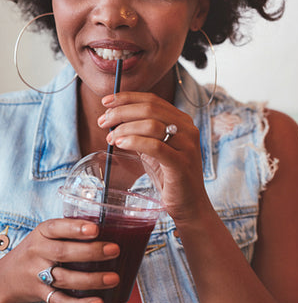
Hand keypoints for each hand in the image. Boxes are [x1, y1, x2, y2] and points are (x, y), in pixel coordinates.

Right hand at [0, 219, 119, 302]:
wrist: (8, 276)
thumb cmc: (39, 250)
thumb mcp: (47, 234)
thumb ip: (70, 230)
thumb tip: (111, 227)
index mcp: (42, 233)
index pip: (57, 228)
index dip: (76, 228)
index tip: (95, 229)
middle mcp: (38, 253)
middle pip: (63, 253)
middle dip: (91, 252)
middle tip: (114, 250)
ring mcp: (38, 275)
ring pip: (65, 279)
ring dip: (91, 280)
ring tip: (113, 278)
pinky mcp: (41, 295)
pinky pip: (61, 301)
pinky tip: (97, 302)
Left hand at [99, 91, 209, 220]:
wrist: (190, 204)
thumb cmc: (170, 176)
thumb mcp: (155, 149)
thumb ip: (142, 132)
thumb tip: (115, 118)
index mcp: (182, 121)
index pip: (153, 99)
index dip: (127, 98)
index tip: (106, 101)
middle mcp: (188, 129)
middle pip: (150, 108)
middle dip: (121, 112)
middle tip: (103, 122)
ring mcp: (187, 145)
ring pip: (151, 124)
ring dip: (125, 128)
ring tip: (110, 138)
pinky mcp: (181, 163)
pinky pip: (155, 146)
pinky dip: (134, 142)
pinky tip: (120, 144)